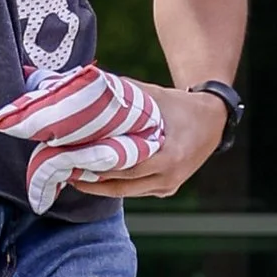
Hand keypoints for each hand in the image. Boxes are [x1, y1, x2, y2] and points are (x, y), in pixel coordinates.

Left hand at [71, 90, 231, 200]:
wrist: (212, 121)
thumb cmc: (180, 106)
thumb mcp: (154, 96)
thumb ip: (124, 93)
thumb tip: (89, 85)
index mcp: (169, 157)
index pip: (125, 169)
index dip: (97, 166)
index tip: (72, 160)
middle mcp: (169, 178)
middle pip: (121, 186)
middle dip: (91, 180)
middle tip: (64, 171)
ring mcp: (168, 187)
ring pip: (126, 191)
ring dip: (99, 185)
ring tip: (73, 174)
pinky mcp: (165, 189)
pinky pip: (135, 189)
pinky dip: (115, 183)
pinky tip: (94, 175)